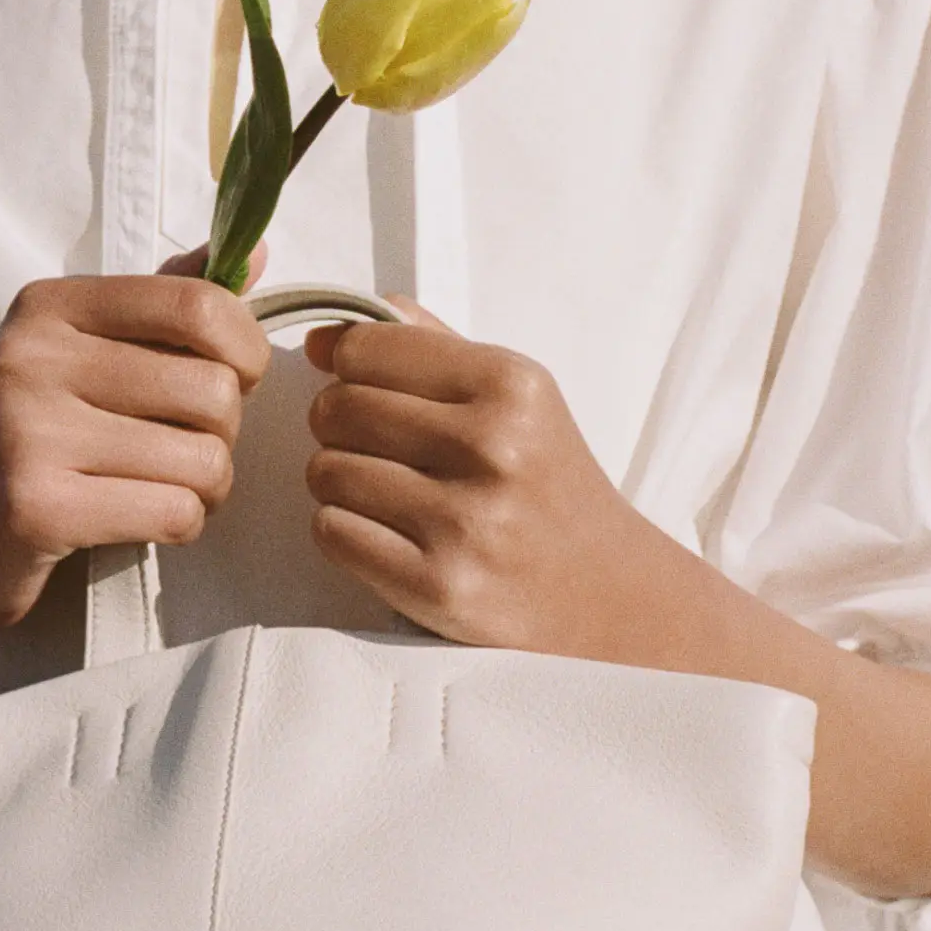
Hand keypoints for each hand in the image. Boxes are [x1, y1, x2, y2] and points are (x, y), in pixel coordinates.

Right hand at [0, 247, 269, 641]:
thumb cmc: (27, 442)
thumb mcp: (77, 355)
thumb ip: (162, 306)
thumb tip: (255, 254)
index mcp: (49, 307)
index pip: (194, 304)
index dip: (245, 348)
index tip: (238, 378)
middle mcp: (32, 358)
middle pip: (210, 388)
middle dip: (225, 432)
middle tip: (190, 450)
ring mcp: (28, 433)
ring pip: (201, 458)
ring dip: (207, 487)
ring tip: (169, 489)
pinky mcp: (37, 507)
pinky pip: (173, 511)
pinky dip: (182, 524)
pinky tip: (148, 522)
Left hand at [302, 305, 677, 656]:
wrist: (607, 594)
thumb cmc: (548, 486)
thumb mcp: (513, 396)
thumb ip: (426, 348)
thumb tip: (323, 337)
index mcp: (510, 385)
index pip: (364, 349)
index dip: (350, 368)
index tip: (370, 389)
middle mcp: (491, 447)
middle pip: (336, 409)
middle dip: (340, 428)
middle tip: (378, 449)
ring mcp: (465, 521)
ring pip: (325, 471)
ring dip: (341, 484)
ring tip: (389, 495)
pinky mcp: (439, 585)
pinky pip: (332, 532)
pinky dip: (344, 532)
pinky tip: (387, 534)